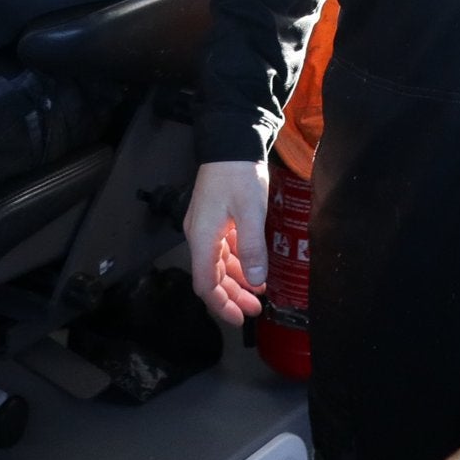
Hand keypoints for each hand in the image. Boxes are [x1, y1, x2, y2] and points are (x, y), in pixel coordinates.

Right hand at [185, 159, 268, 325]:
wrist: (231, 140)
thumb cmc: (239, 174)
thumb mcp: (250, 211)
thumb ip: (252, 248)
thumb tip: (256, 282)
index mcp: (203, 238)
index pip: (206, 283)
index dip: (221, 305)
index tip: (239, 320)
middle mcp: (200, 236)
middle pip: (212, 277)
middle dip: (232, 297)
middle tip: (255, 311)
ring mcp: (207, 227)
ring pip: (219, 264)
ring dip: (237, 281)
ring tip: (258, 294)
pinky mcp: (217, 218)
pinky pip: (225, 250)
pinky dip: (239, 263)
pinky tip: (254, 269)